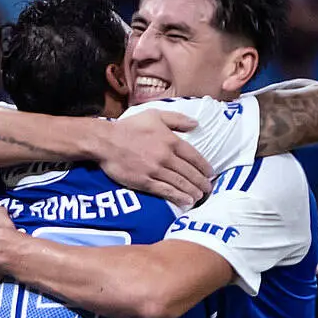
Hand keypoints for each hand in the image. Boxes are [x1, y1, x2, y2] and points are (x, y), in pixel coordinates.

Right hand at [95, 112, 212, 206]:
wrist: (106, 141)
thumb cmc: (130, 127)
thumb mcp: (154, 115)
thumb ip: (176, 119)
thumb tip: (196, 124)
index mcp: (170, 140)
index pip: (194, 156)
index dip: (204, 166)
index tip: (211, 173)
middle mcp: (166, 157)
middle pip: (190, 172)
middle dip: (202, 182)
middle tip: (208, 188)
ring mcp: (156, 170)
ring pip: (180, 183)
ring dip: (193, 191)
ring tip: (199, 196)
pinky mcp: (145, 182)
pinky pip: (166, 191)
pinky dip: (178, 197)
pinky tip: (186, 201)